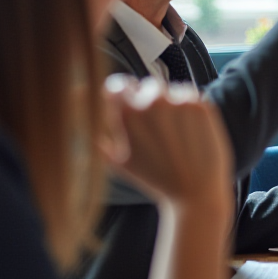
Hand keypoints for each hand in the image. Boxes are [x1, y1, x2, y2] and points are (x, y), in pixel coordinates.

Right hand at [102, 75, 232, 215]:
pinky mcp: (202, 106)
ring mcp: (179, 102)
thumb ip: (94, 131)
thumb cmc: (154, 180)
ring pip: (173, 91)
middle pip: (148, 87)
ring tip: (176, 136)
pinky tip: (191, 134)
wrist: (194, 194)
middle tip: (159, 130)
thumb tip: (75, 99)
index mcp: (127, 113)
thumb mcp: (115, 160)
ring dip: (173, 106)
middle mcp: (152, 102)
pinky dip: (191, 111)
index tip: (131, 106)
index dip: (125, 95)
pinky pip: (193, 97)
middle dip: (151, 103)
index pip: (118, 84)